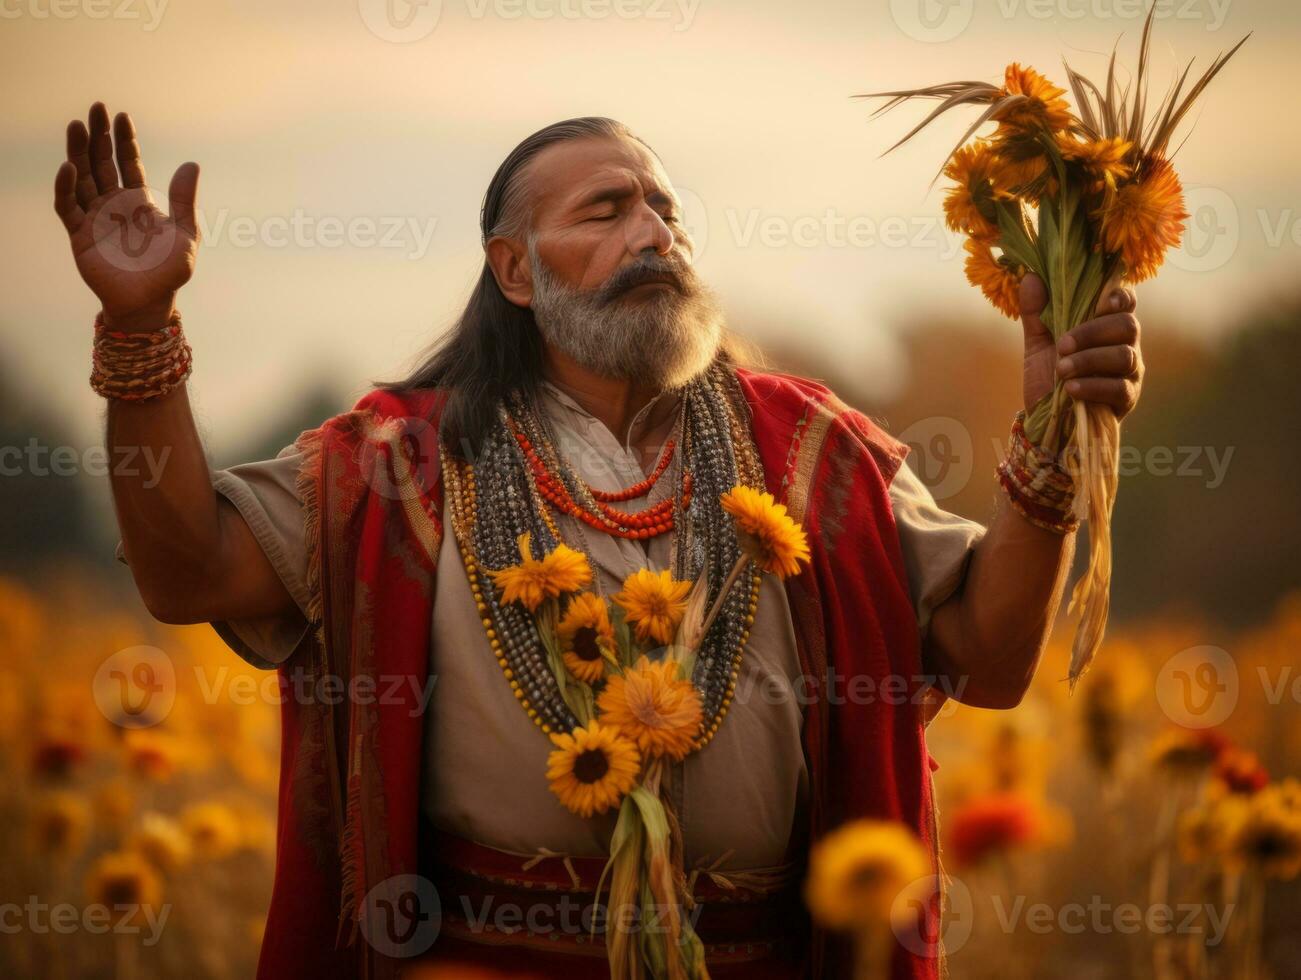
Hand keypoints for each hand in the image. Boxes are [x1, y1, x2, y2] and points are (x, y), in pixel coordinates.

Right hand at [54, 103, 198, 330]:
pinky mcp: (79, 235)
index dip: (124, 140)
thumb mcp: (185, 233)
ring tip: (77, 126)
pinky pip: (69, 206)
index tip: (121, 115)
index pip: (128, 162)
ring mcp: (94, 217)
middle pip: (101, 162)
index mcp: (139, 201)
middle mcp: (113, 204)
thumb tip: (192, 164)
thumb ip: (183, 200)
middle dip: (98, 136)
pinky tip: (69, 167)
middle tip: (95, 108)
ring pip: (82, 177)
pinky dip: (67, 187)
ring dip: (78, 152)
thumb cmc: (170, 272)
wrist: (150, 302)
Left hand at [1019, 272, 1143, 420]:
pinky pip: (1119, 388)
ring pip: (1124, 356)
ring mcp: (1130, 372)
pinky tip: (1071, 388)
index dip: (1120, 296)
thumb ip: (1035, 312)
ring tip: (1062, 370)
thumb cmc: (1048, 377)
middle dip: (1092, 332)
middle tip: (1062, 345)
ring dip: (1089, 360)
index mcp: (1107, 326)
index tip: (1101, 302)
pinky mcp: (1126, 399)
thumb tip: (1029, 276)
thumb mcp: (1037, 343)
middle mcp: (1125, 345)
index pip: (1126, 301)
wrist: (1047, 420)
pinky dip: (1093, 385)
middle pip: (1127, 326)